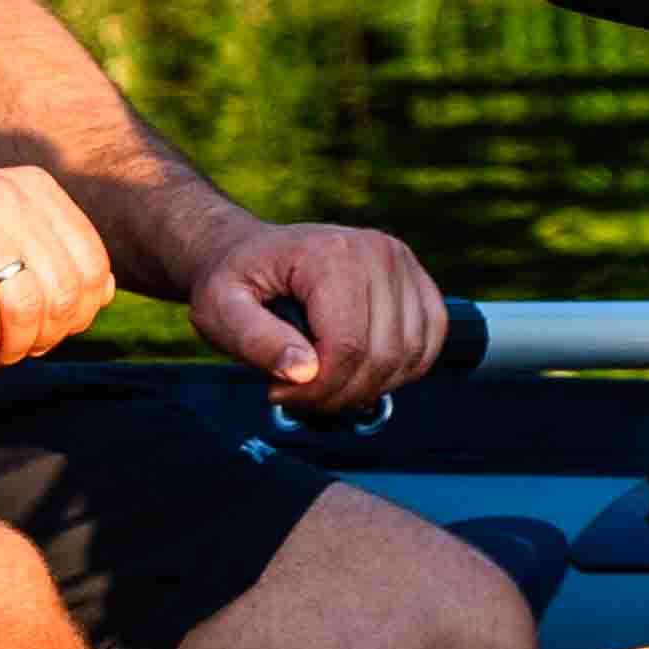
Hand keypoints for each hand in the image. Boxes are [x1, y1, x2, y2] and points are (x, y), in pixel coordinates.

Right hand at [0, 164, 114, 371]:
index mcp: (29, 187)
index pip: (90, 265)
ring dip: (10, 347)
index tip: (43, 333)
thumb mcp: (2, 245)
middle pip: (61, 290)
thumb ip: (53, 263)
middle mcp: (0, 191)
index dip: (75, 316)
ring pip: (23, 303)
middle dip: (43, 337)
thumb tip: (101, 293)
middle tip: (13, 350)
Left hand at [186, 218, 447, 415]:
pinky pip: (429, 342)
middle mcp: (378, 252)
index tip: (278, 394)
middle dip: (340, 393)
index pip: (347, 346)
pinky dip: (400, 369)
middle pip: (382, 356)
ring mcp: (403, 263)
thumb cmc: (232, 280)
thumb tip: (305, 371)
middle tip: (300, 396)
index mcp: (331, 254)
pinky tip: (359, 371)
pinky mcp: (416, 281)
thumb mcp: (219, 310)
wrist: (246, 252)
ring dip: (369, 387)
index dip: (317, 389)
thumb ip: (255, 341)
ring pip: (409, 356)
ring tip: (325, 383)